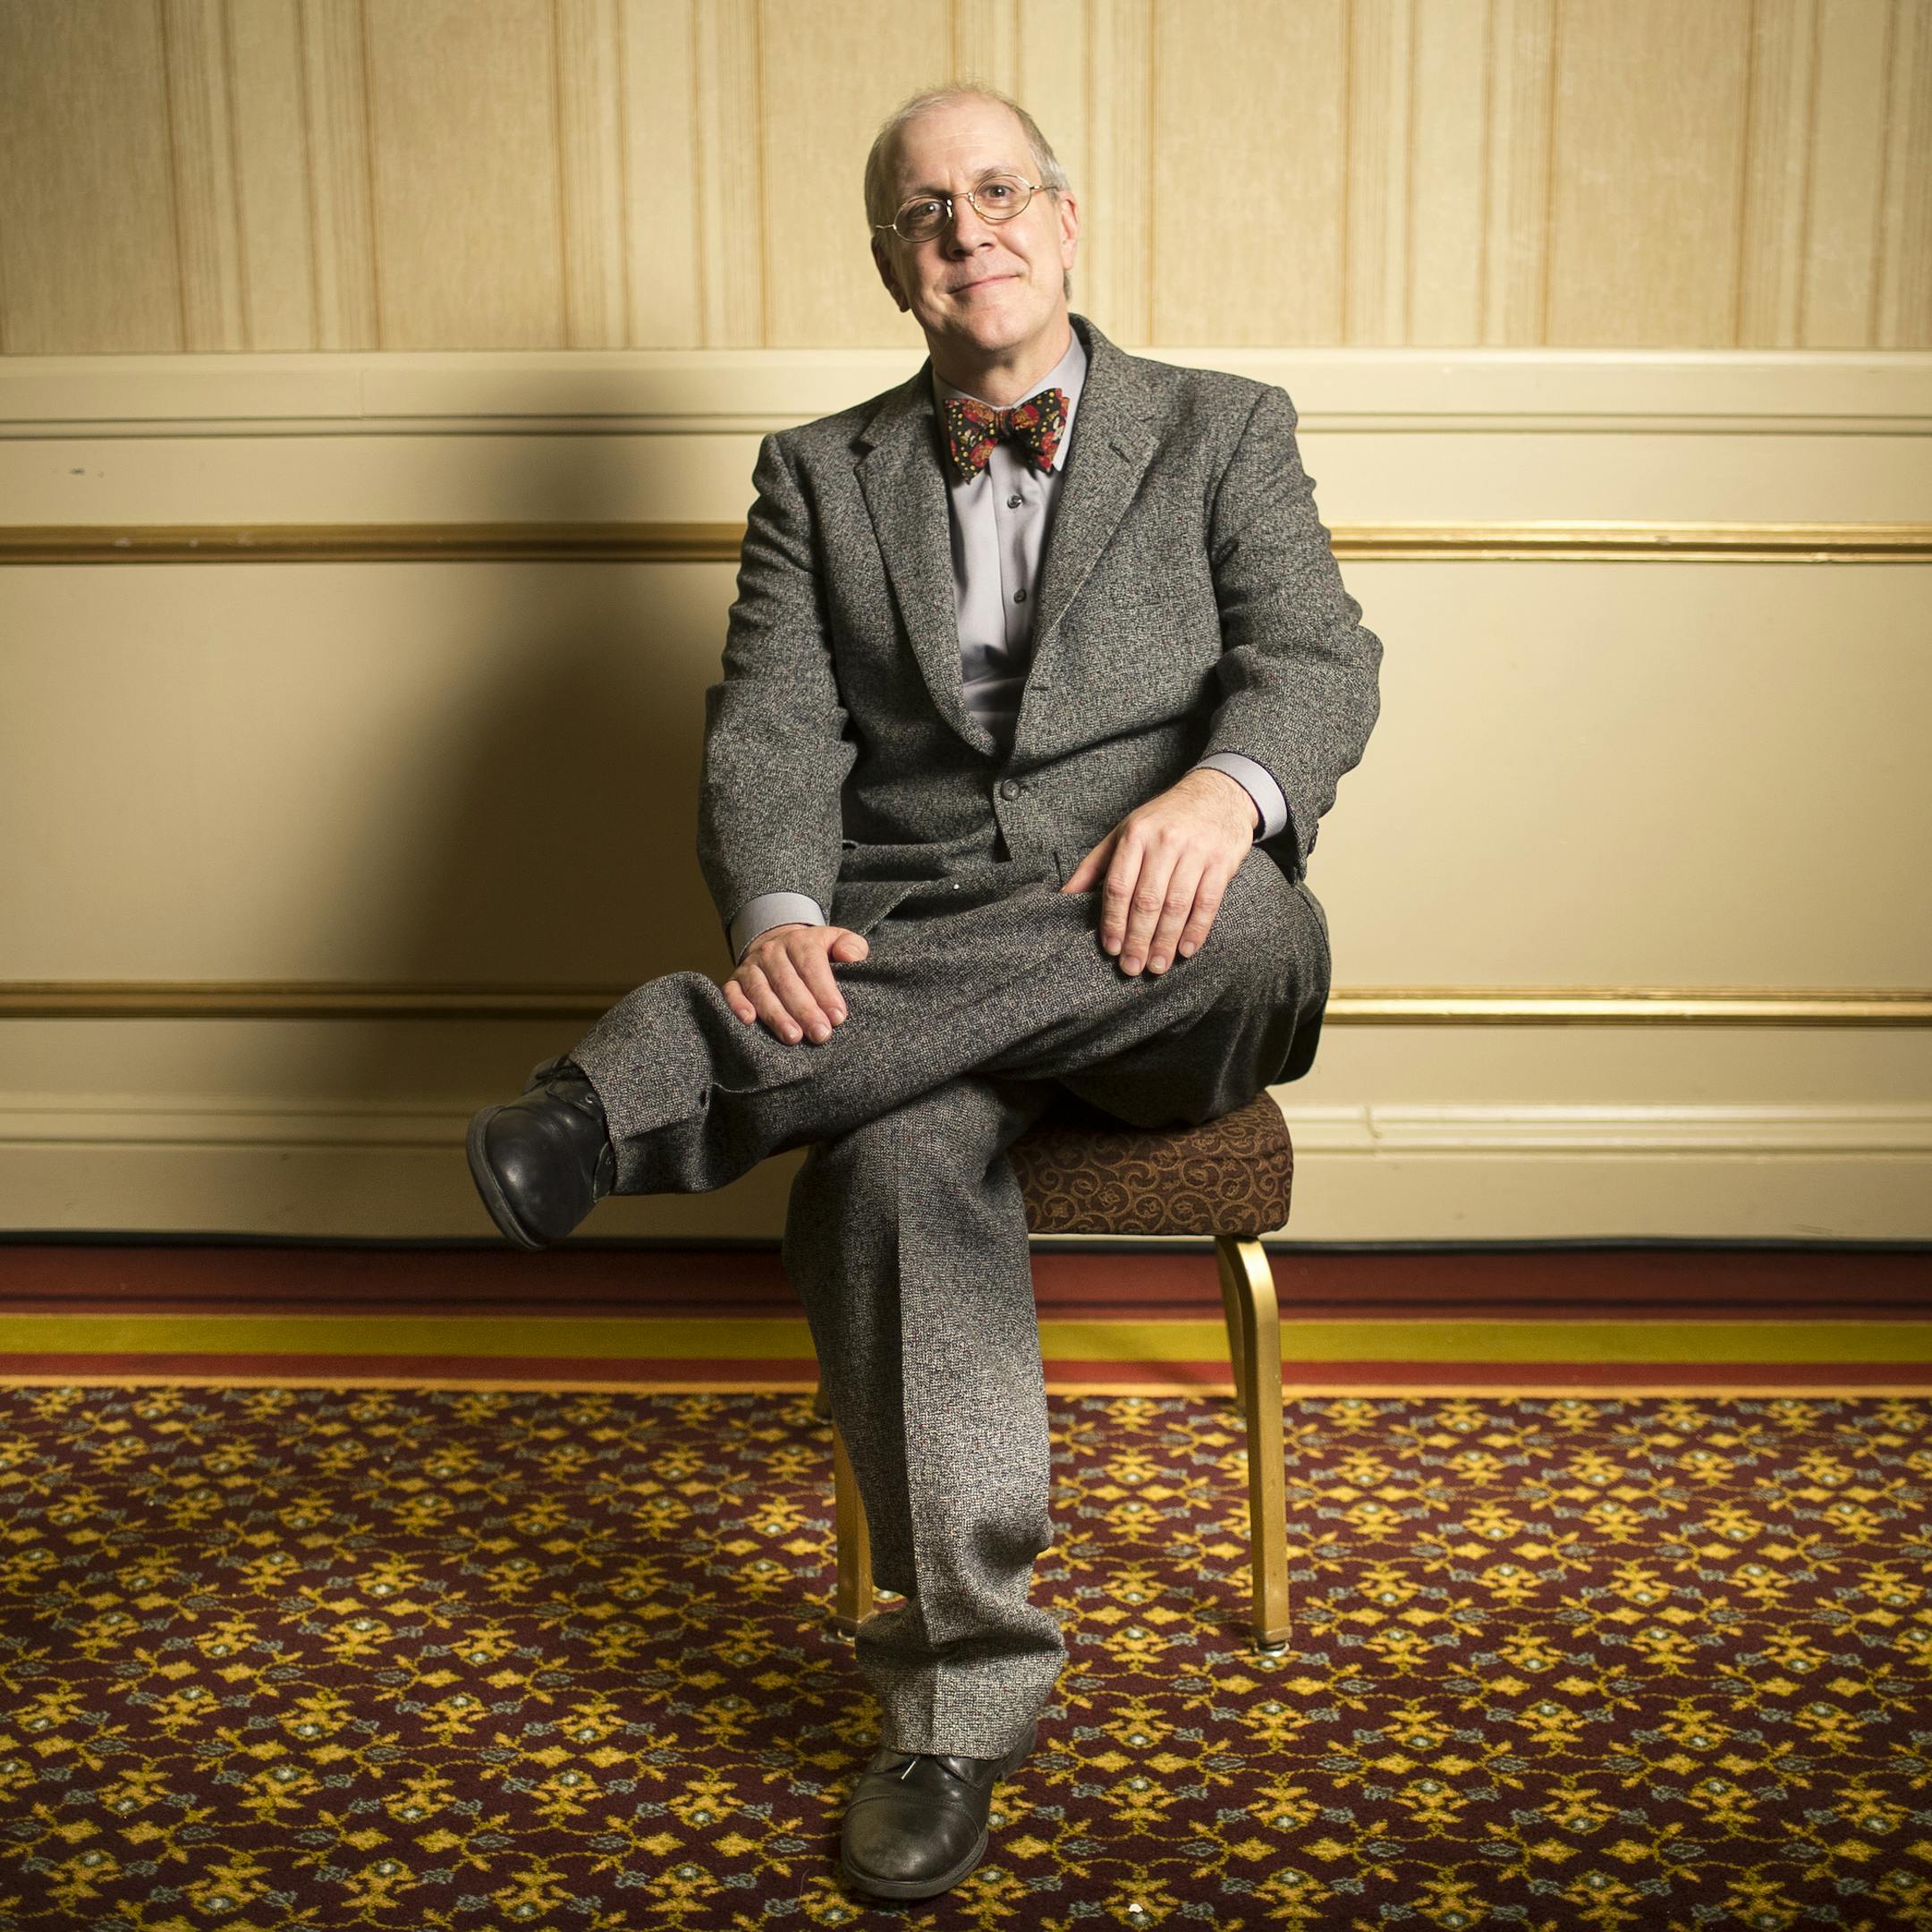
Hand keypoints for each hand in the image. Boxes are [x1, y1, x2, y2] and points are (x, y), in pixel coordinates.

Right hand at [723, 923, 868, 1042]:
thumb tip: (851, 957)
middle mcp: (772, 952)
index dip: (825, 992)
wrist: (779, 945)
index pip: (812, 966)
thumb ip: (852, 945)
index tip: (838, 1017)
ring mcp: (751, 966)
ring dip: (776, 1015)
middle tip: (820, 1035)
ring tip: (793, 1037)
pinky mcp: (735, 980)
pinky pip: (731, 992)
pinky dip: (737, 1005)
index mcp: (800, 942)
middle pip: (787, 982)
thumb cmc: (814, 952)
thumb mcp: (836, 941)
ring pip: (761, 991)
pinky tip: (748, 1020)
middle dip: (805, 1011)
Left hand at [1059, 768, 1257, 974]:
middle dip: (1138, 939)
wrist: (1216, 794)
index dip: (1113, 921)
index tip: (1111, 948)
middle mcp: (1165, 842)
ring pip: (1177, 905)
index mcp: (1135, 836)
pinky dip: (1196, 930)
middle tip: (1132, 967)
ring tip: (1157, 966)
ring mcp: (1195, 851)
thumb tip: (1063, 896)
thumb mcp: (1124, 833)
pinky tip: (1186, 950)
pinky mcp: (1221, 861)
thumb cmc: (1163, 819)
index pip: (1119, 886)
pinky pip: (1208, 902)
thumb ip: (1095, 866)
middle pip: (1147, 900)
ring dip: (1165, 941)